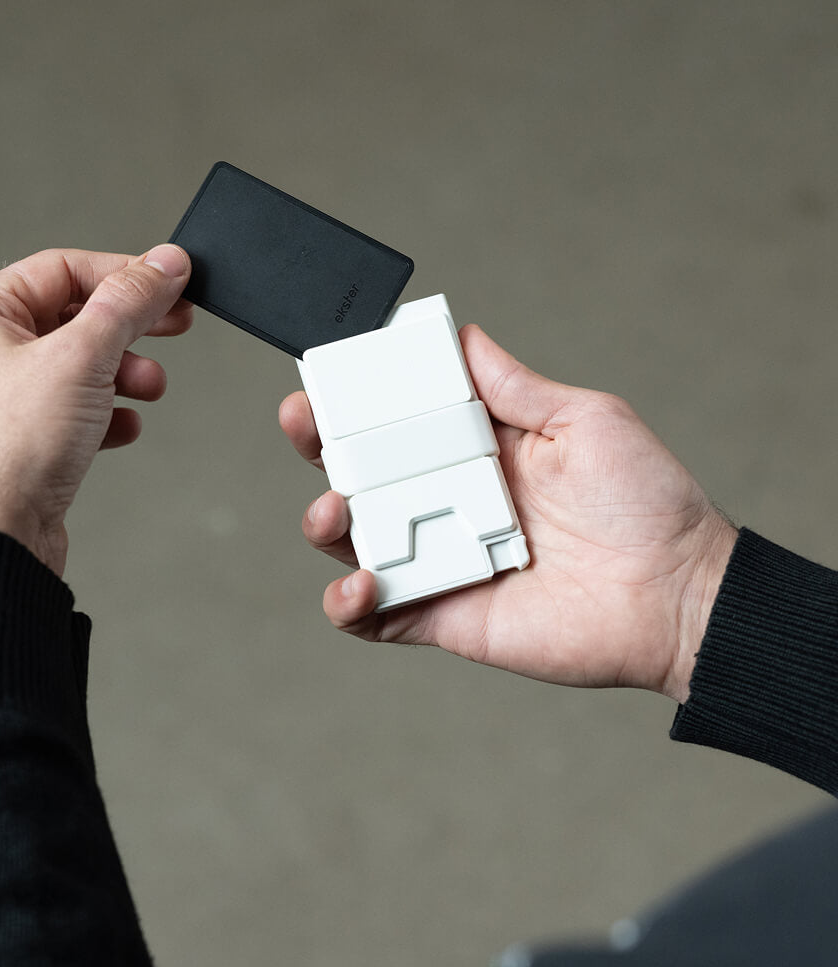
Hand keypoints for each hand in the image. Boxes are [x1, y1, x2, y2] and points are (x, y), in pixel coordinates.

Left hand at [0, 245, 191, 575]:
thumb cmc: (9, 450)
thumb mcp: (82, 356)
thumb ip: (129, 303)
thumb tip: (165, 263)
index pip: (63, 269)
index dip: (123, 273)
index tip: (171, 281)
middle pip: (74, 318)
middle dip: (130, 326)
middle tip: (177, 325)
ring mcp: (1, 400)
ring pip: (79, 367)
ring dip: (124, 373)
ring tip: (150, 387)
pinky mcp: (22, 442)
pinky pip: (74, 412)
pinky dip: (107, 415)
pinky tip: (123, 427)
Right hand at [279, 324, 736, 701]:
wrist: (676, 594)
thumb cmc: (645, 503)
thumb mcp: (584, 419)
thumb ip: (515, 386)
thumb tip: (464, 338)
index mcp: (476, 453)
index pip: (399, 422)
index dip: (357, 400)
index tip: (329, 376)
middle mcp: (448, 504)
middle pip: (361, 474)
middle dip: (318, 446)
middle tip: (303, 422)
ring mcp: (440, 561)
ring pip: (354, 542)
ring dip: (324, 523)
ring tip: (333, 510)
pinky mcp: (441, 615)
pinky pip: (374, 616)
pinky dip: (348, 604)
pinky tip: (360, 582)